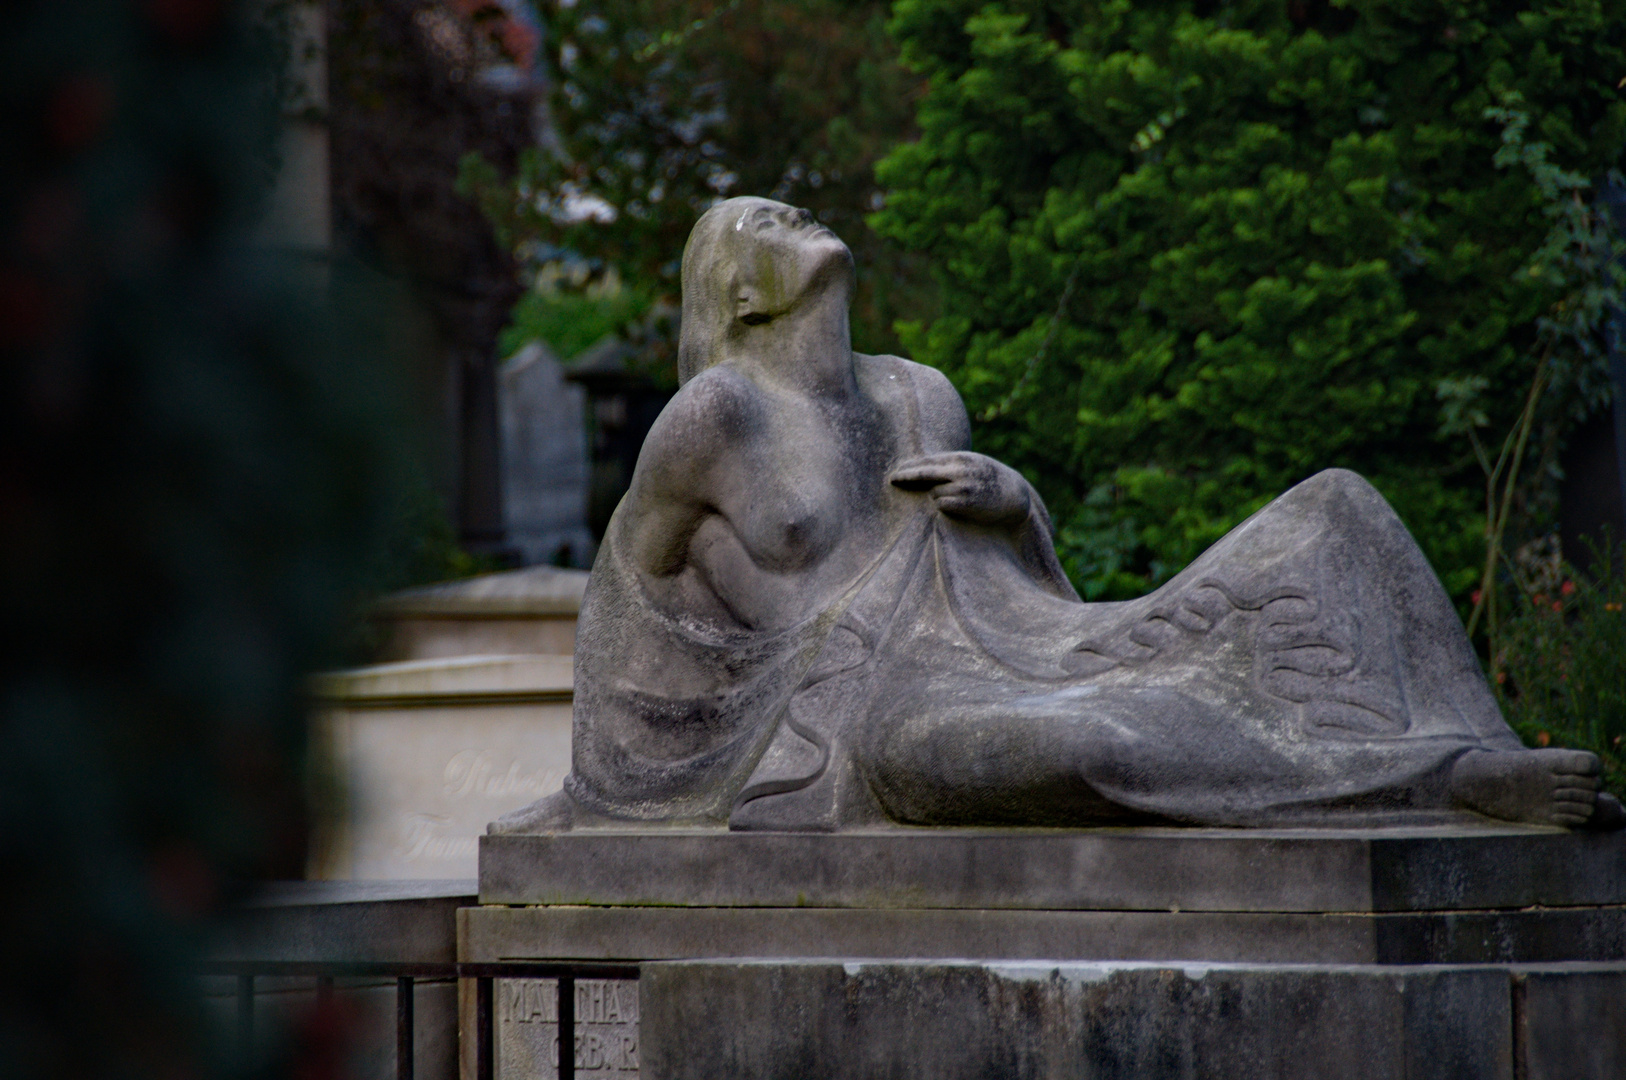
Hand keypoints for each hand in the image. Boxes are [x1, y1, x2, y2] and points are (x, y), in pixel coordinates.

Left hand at [888, 452, 1030, 524]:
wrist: (1014, 494)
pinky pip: (942, 505)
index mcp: (960, 458)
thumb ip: (950, 464)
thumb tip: (922, 467)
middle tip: (891, 480)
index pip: (927, 461)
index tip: (895, 472)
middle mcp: (959, 470)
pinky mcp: (966, 503)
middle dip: (906, 477)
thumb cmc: (989, 478)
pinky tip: (959, 506)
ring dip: (938, 496)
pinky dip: (945, 506)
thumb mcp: (971, 463)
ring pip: (933, 493)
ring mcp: (962, 486)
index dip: (909, 467)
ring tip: (956, 497)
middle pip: (923, 473)